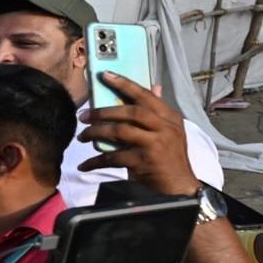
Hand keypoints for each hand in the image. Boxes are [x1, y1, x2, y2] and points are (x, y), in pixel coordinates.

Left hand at [77, 73, 199, 195]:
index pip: (146, 95)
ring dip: (96, 133)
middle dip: (103, 112)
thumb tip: (154, 86)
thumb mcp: (170, 132)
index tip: (105, 75)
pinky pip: (113, 157)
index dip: (125, 84)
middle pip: (130, 112)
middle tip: (83, 115)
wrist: (180, 188)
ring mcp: (155, 144)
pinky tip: (85, 165)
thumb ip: (157, 112)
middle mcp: (165, 128)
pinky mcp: (144, 161)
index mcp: (170, 117)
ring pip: (119, 131)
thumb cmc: (169, 159)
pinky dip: (96, 161)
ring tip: (82, 137)